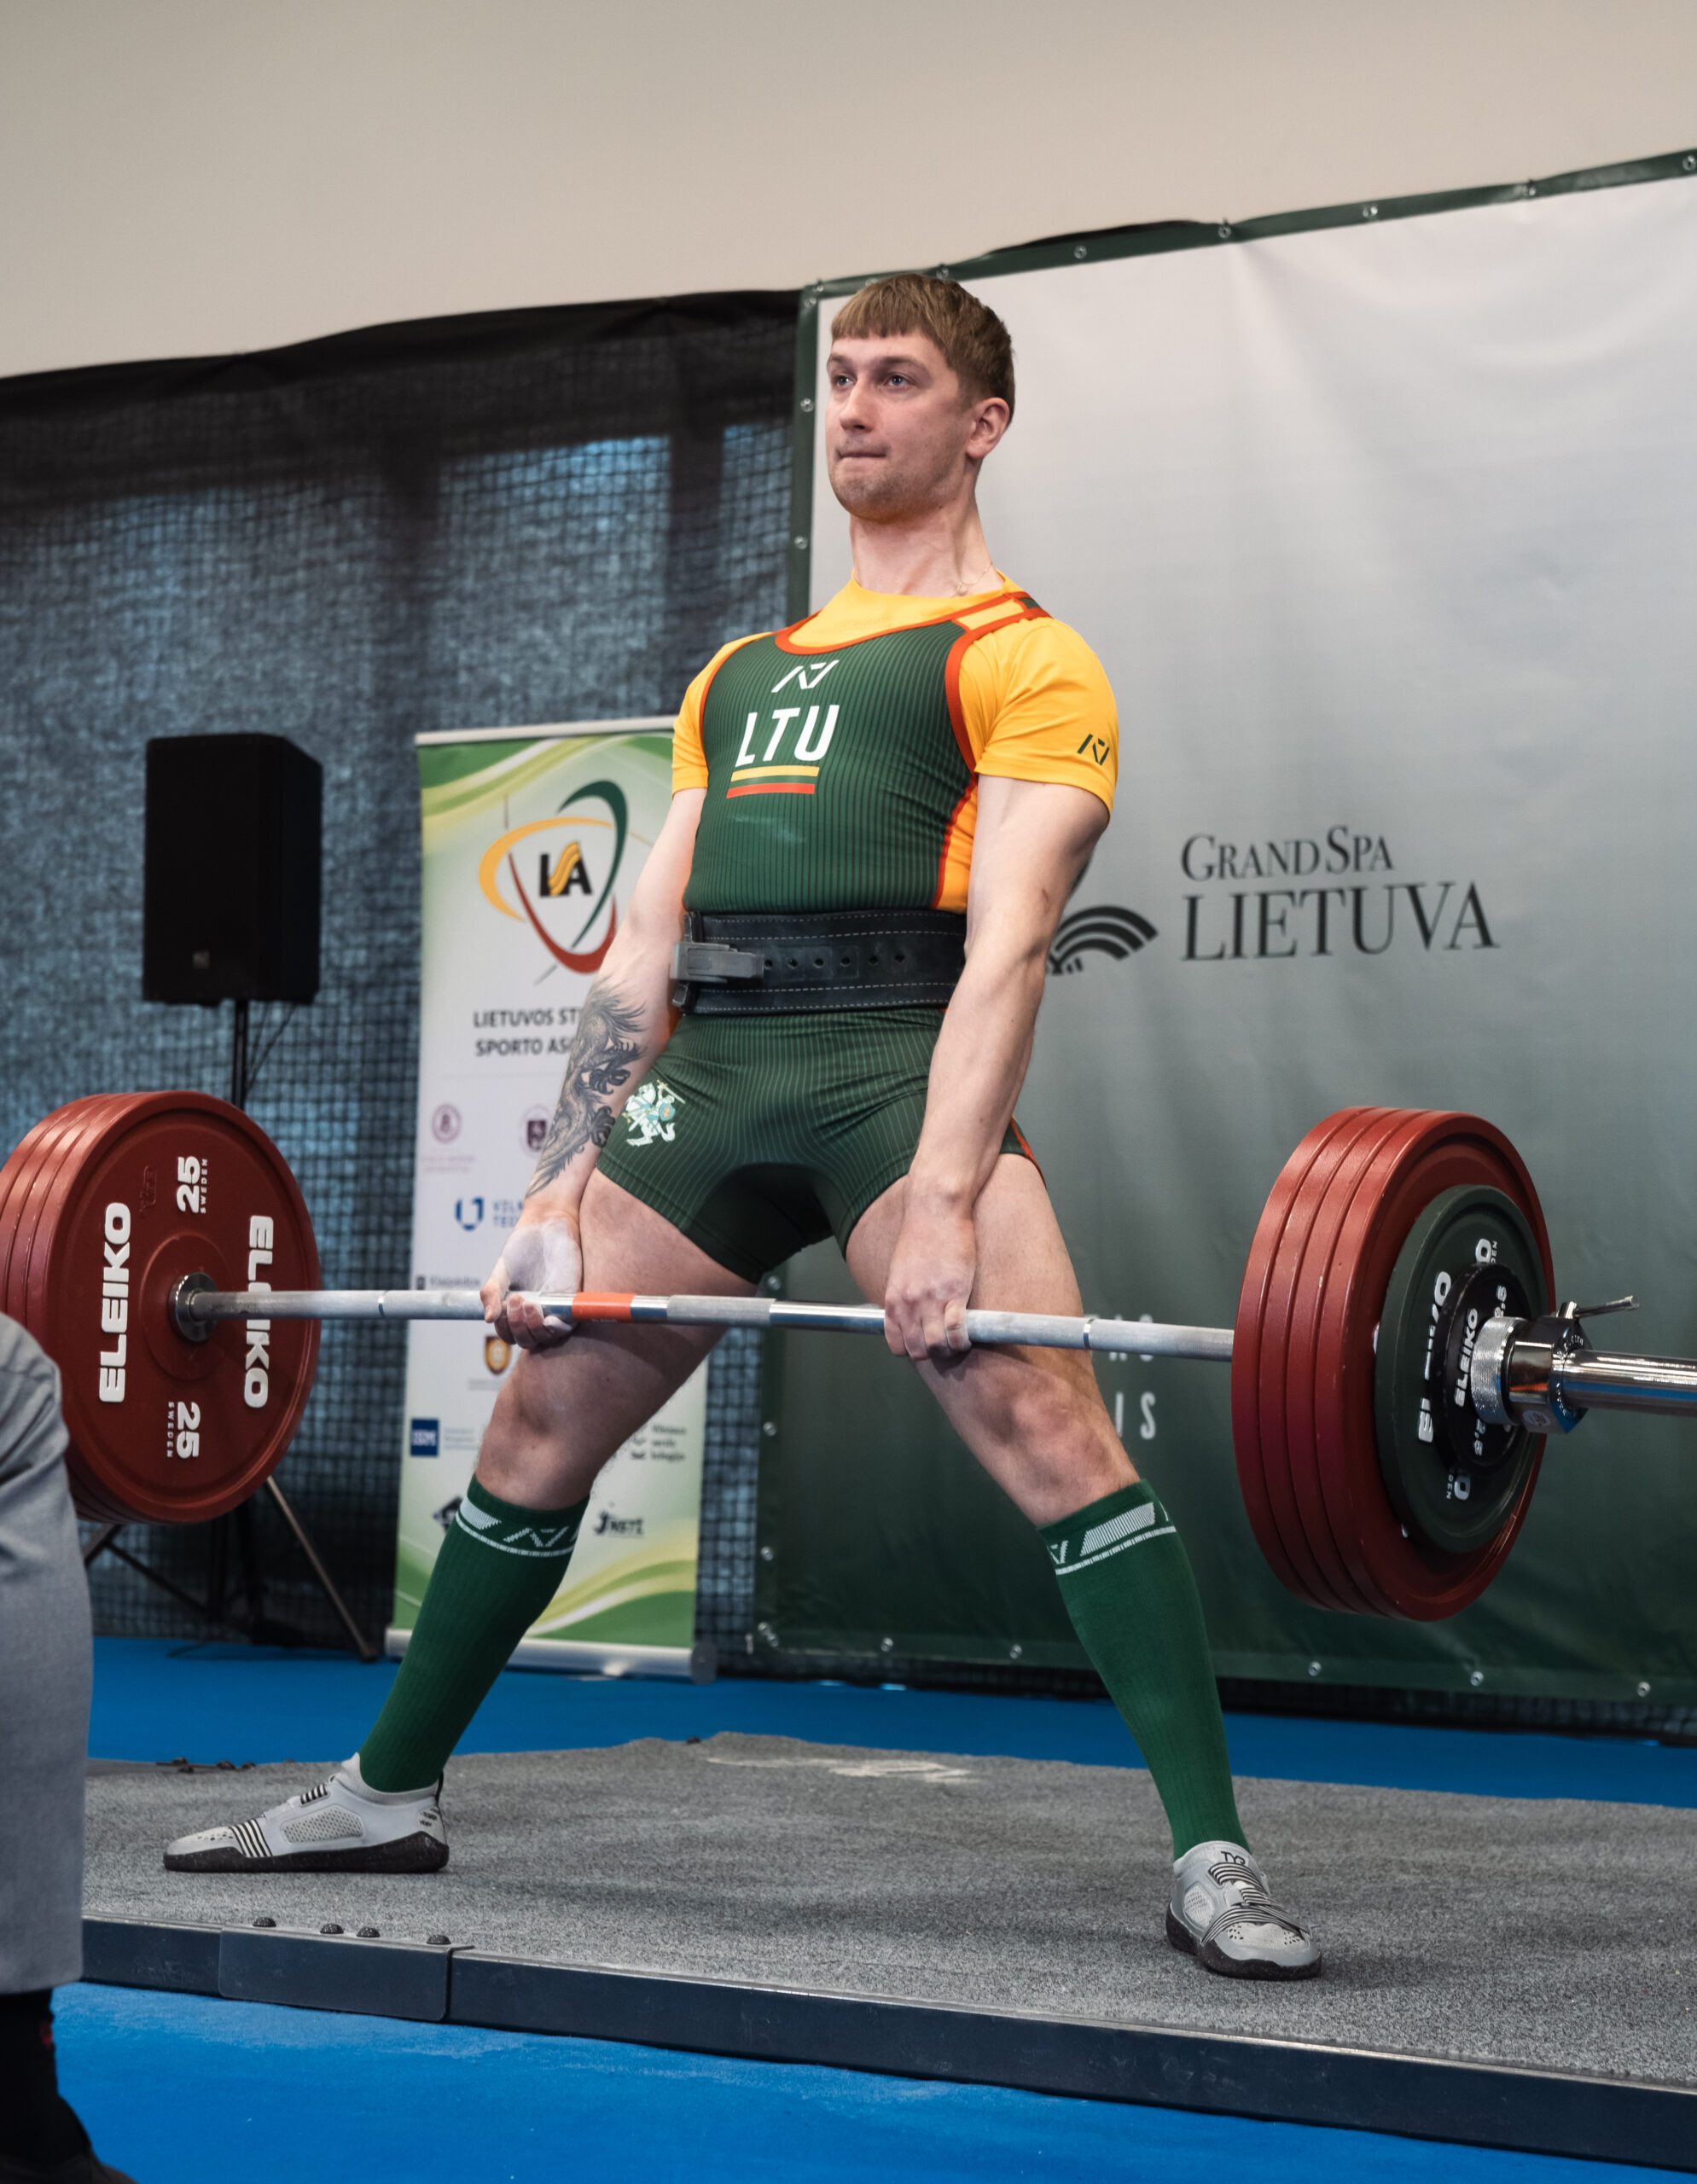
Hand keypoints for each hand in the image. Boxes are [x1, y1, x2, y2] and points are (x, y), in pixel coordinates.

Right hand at [481, 1212, 582, 1351]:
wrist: (547, 1226)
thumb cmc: (523, 1248)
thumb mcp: (502, 1271)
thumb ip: (492, 1293)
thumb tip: (488, 1319)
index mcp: (516, 1309)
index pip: (509, 1335)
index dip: (503, 1329)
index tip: (501, 1309)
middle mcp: (535, 1314)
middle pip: (526, 1340)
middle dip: (517, 1326)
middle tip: (516, 1299)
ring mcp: (553, 1310)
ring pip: (544, 1337)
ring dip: (533, 1327)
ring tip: (528, 1303)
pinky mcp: (570, 1303)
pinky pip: (565, 1327)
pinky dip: (556, 1329)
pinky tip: (548, 1319)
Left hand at [882, 1192, 976, 1362]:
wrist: (935, 1210)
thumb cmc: (920, 1235)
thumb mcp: (900, 1270)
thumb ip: (904, 1296)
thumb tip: (911, 1315)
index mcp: (893, 1299)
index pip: (896, 1345)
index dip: (912, 1350)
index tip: (925, 1344)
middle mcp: (908, 1304)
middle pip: (918, 1350)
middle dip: (933, 1353)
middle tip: (946, 1344)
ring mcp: (930, 1300)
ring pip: (937, 1346)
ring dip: (950, 1349)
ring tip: (959, 1341)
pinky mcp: (954, 1293)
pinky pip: (957, 1331)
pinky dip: (964, 1338)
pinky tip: (969, 1332)